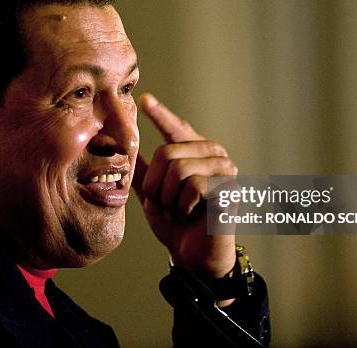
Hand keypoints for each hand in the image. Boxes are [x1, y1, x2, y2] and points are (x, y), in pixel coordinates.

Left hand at [132, 93, 236, 278]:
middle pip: (168, 152)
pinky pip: (194, 186)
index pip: (177, 129)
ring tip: (177, 210)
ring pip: (180, 169)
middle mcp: (213, 156)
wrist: (193, 256)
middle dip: (156, 185)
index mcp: (194, 155)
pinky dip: (183, 206)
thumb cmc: (176, 224)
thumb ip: (143, 172)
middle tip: (162, 204)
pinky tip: (192, 215)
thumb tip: (125, 147)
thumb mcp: (153, 195)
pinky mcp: (231, 188)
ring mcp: (225, 171)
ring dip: (169, 197)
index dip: (161, 115)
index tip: (144, 100)